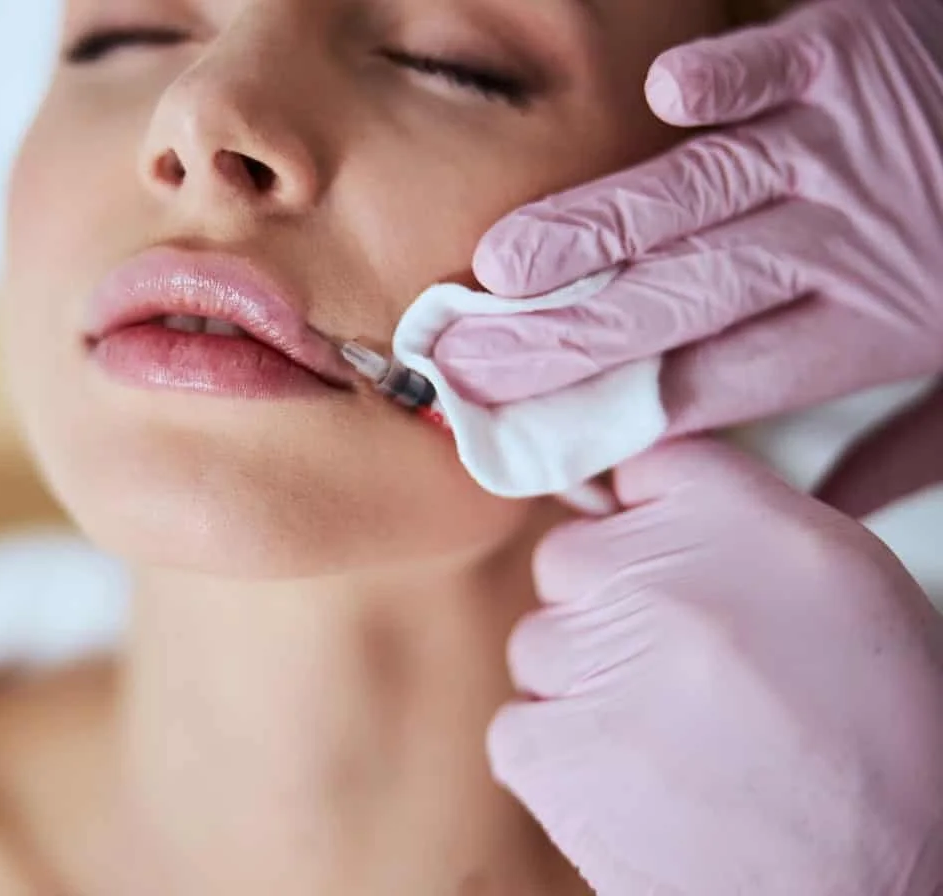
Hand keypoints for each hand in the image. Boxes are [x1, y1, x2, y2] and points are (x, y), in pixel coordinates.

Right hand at [436, 0, 942, 435]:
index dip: (610, 408)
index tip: (524, 432)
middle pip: (679, 302)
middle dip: (563, 338)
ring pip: (698, 198)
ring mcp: (838, 148)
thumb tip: (821, 518)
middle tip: (470, 365)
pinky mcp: (851, 57)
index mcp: (861, 329)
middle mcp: (836, 245)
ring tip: (504, 269)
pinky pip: (775, 72)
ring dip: (601, 232)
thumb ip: (896, 453)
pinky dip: (726, 83)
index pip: (708, 382)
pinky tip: (664, 97)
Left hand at [489, 439, 942, 895]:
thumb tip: (646, 491)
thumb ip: (743, 527)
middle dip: (606, 606)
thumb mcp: (846, 594)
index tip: (652, 557)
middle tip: (677, 675)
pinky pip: (518, 726)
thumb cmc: (878, 752)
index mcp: (749, 524)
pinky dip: (560, 757)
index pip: (641, 466)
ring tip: (673, 745)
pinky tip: (635, 786)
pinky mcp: (547, 747)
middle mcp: (664, 577)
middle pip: (570, 554)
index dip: (640, 519)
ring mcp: (597, 660)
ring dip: (586, 687)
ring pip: (540, 643)